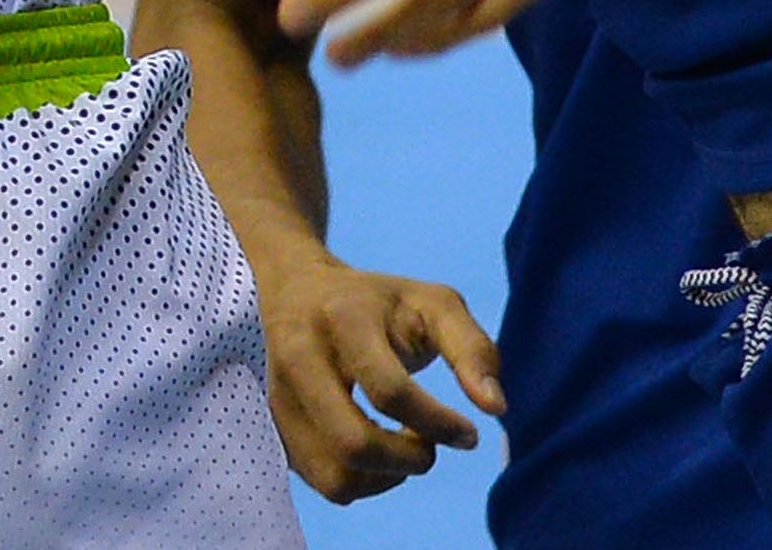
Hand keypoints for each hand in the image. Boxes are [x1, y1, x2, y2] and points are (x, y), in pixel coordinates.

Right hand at [255, 248, 503, 501]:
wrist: (300, 288)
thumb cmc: (380, 301)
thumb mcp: (434, 303)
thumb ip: (473, 349)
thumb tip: (495, 408)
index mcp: (343, 318)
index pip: (388, 390)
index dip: (437, 423)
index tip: (468, 433)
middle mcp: (300, 357)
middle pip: (353, 443)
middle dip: (408, 460)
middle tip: (430, 445)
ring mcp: (280, 395)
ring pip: (335, 476)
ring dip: (386, 477)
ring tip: (403, 446)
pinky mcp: (276, 425)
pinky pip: (323, 482)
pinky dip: (364, 481)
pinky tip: (378, 449)